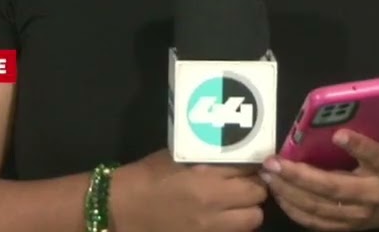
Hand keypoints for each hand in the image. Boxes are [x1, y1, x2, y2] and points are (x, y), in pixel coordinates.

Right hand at [111, 149, 267, 231]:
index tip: (247, 164)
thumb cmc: (147, 177)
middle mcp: (214, 203)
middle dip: (254, 187)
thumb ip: (209, 157)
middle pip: (257, 194)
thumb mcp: (178, 157)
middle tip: (243, 182)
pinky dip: (234, 226)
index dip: (251, 165)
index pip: (249, 168)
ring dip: (248, 209)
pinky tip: (222, 219)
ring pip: (253, 219)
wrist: (121, 208)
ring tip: (236, 203)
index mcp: (206, 176)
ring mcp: (211, 227)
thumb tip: (234, 153)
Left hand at [261, 123, 378, 230]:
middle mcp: (373, 193)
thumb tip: (352, 96)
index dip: (357, 145)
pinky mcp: (346, 227)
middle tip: (275, 162)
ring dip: (289, 191)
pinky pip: (315, 222)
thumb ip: (375, 119)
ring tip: (269, 175)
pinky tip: (278, 192)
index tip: (337, 134)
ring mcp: (358, 214)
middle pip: (334, 187)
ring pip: (319, 206)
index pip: (374, 156)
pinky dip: (293, 208)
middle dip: (300, 175)